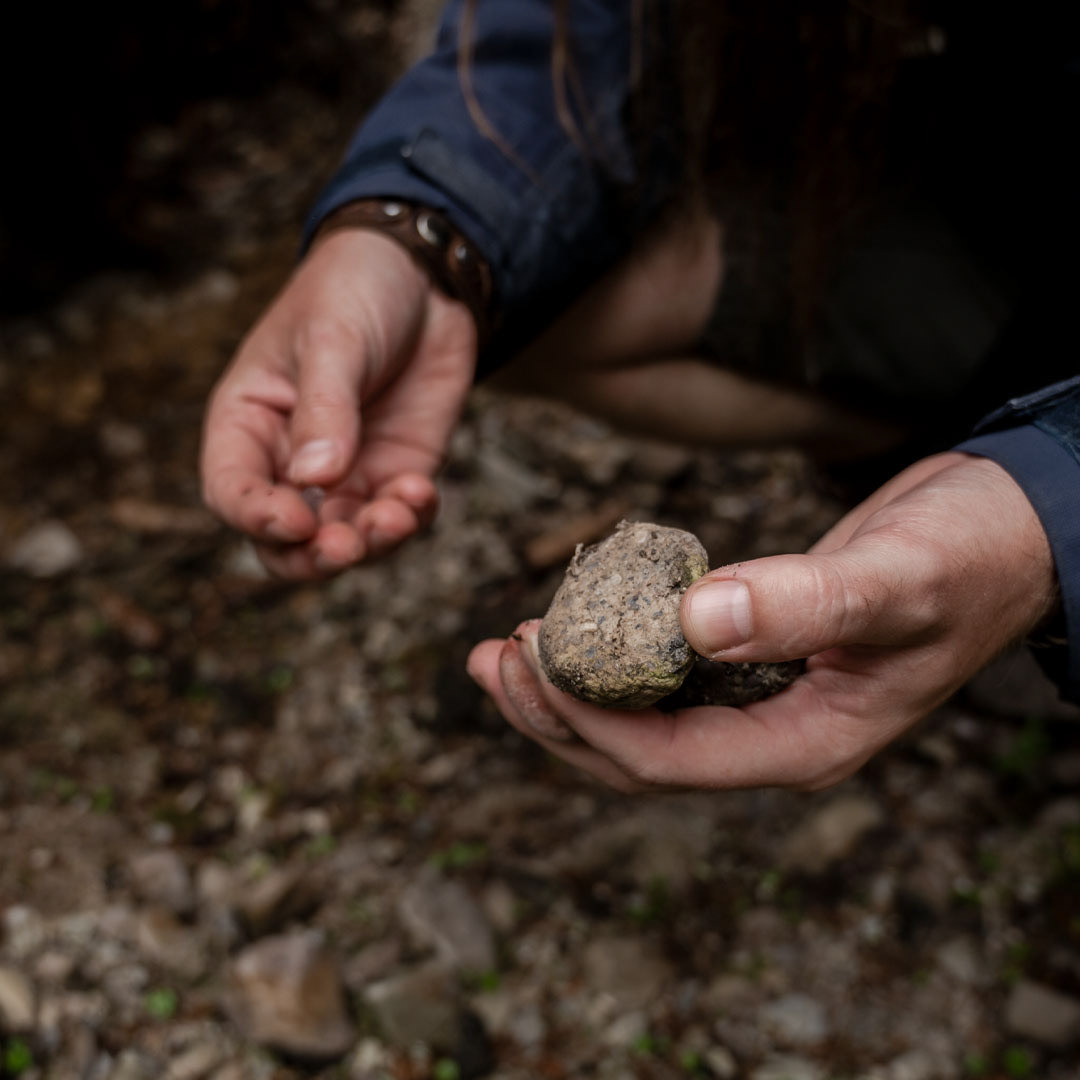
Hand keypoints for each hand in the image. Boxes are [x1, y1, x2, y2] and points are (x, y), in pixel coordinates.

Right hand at [201, 229, 475, 577]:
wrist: (425, 275)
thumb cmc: (355, 290)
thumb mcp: (332, 338)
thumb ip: (325, 407)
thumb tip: (316, 479)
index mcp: (248, 423)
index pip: (232, 490)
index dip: (256, 517)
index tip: (297, 521)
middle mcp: (291, 461)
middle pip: (285, 541)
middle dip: (314, 556)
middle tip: (346, 548)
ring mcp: (347, 473)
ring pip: (347, 539)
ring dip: (371, 543)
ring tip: (399, 514)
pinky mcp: (397, 472)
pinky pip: (400, 518)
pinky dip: (412, 519)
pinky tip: (422, 493)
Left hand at [467, 453, 1057, 791]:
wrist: (1005, 528)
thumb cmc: (969, 559)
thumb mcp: (897, 581)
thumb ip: (804, 605)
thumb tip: (694, 622)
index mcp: (805, 745)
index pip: (669, 760)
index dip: (587, 720)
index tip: (528, 659)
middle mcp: (773, 735)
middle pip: (636, 754)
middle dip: (555, 715)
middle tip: (491, 661)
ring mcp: (762, 699)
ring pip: (639, 719)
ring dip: (567, 692)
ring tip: (503, 653)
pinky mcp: (751, 655)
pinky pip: (660, 676)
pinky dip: (606, 657)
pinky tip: (572, 627)